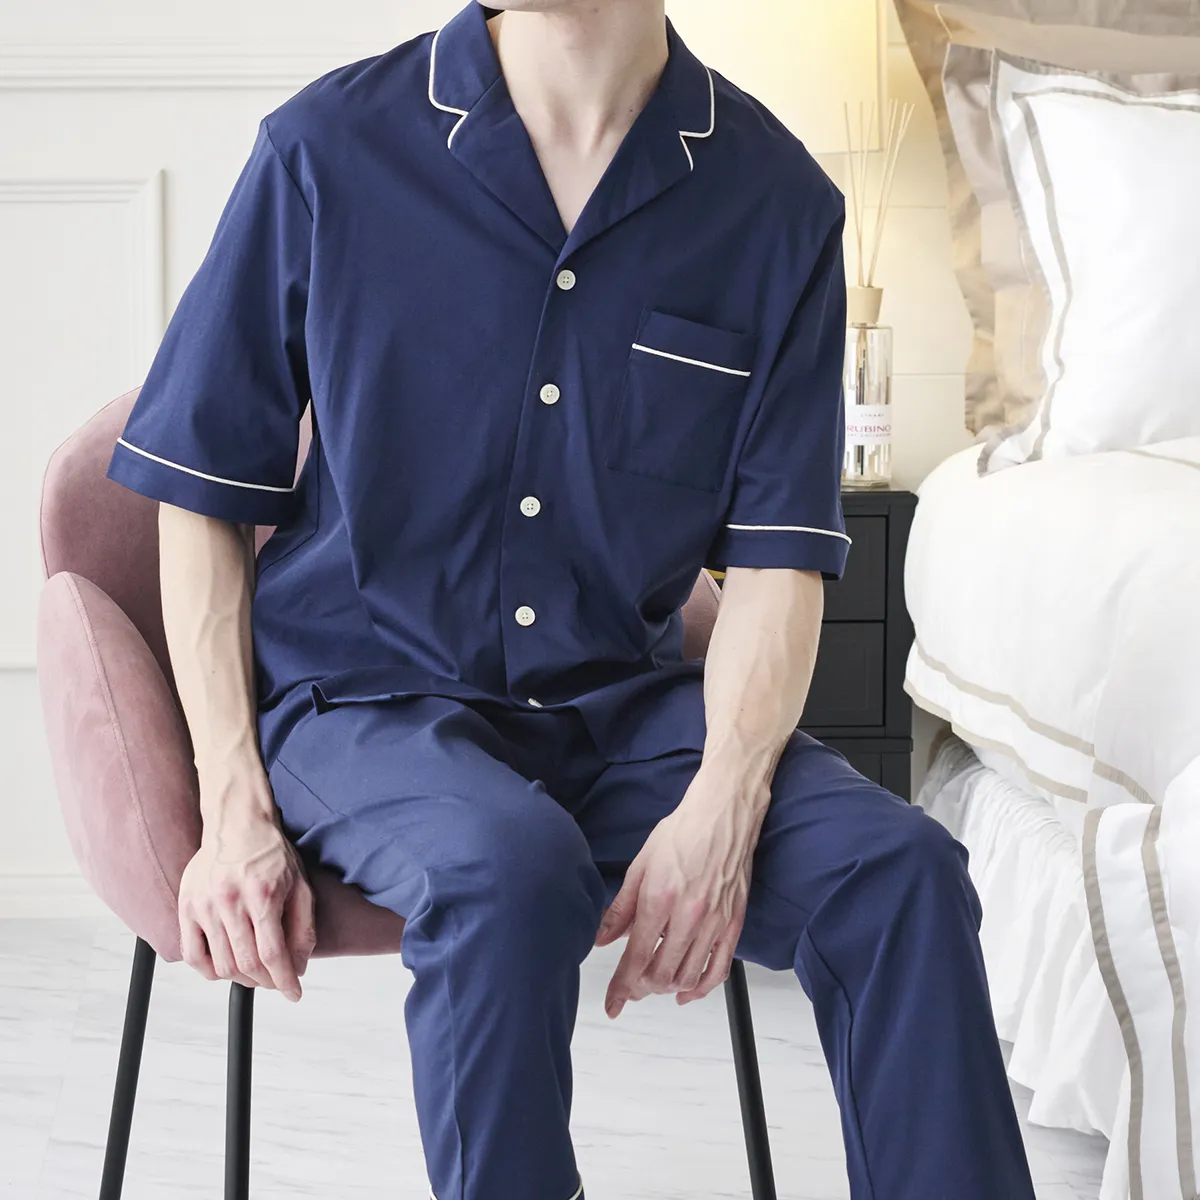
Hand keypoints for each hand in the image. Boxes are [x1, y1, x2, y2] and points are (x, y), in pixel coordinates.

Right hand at [178, 805, 315, 1000]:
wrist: (238, 823)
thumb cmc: (273, 855)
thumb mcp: (300, 885)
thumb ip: (302, 927)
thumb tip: (299, 967)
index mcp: (263, 895)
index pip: (273, 953)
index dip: (285, 980)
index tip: (294, 994)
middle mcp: (231, 901)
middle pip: (246, 963)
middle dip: (267, 982)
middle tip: (277, 982)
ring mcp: (204, 905)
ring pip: (221, 964)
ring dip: (241, 978)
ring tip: (256, 973)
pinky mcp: (186, 906)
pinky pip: (192, 954)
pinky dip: (209, 971)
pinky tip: (226, 967)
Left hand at [595, 764, 769, 1016]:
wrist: (723, 815)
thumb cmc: (682, 833)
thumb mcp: (641, 865)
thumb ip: (621, 908)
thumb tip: (602, 939)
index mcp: (659, 900)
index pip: (635, 959)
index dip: (621, 987)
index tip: (612, 1004)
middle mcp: (688, 916)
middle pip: (661, 975)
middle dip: (641, 990)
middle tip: (630, 989)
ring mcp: (714, 923)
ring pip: (689, 977)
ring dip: (667, 990)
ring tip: (654, 986)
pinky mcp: (734, 924)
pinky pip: (719, 970)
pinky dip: (701, 988)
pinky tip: (687, 992)